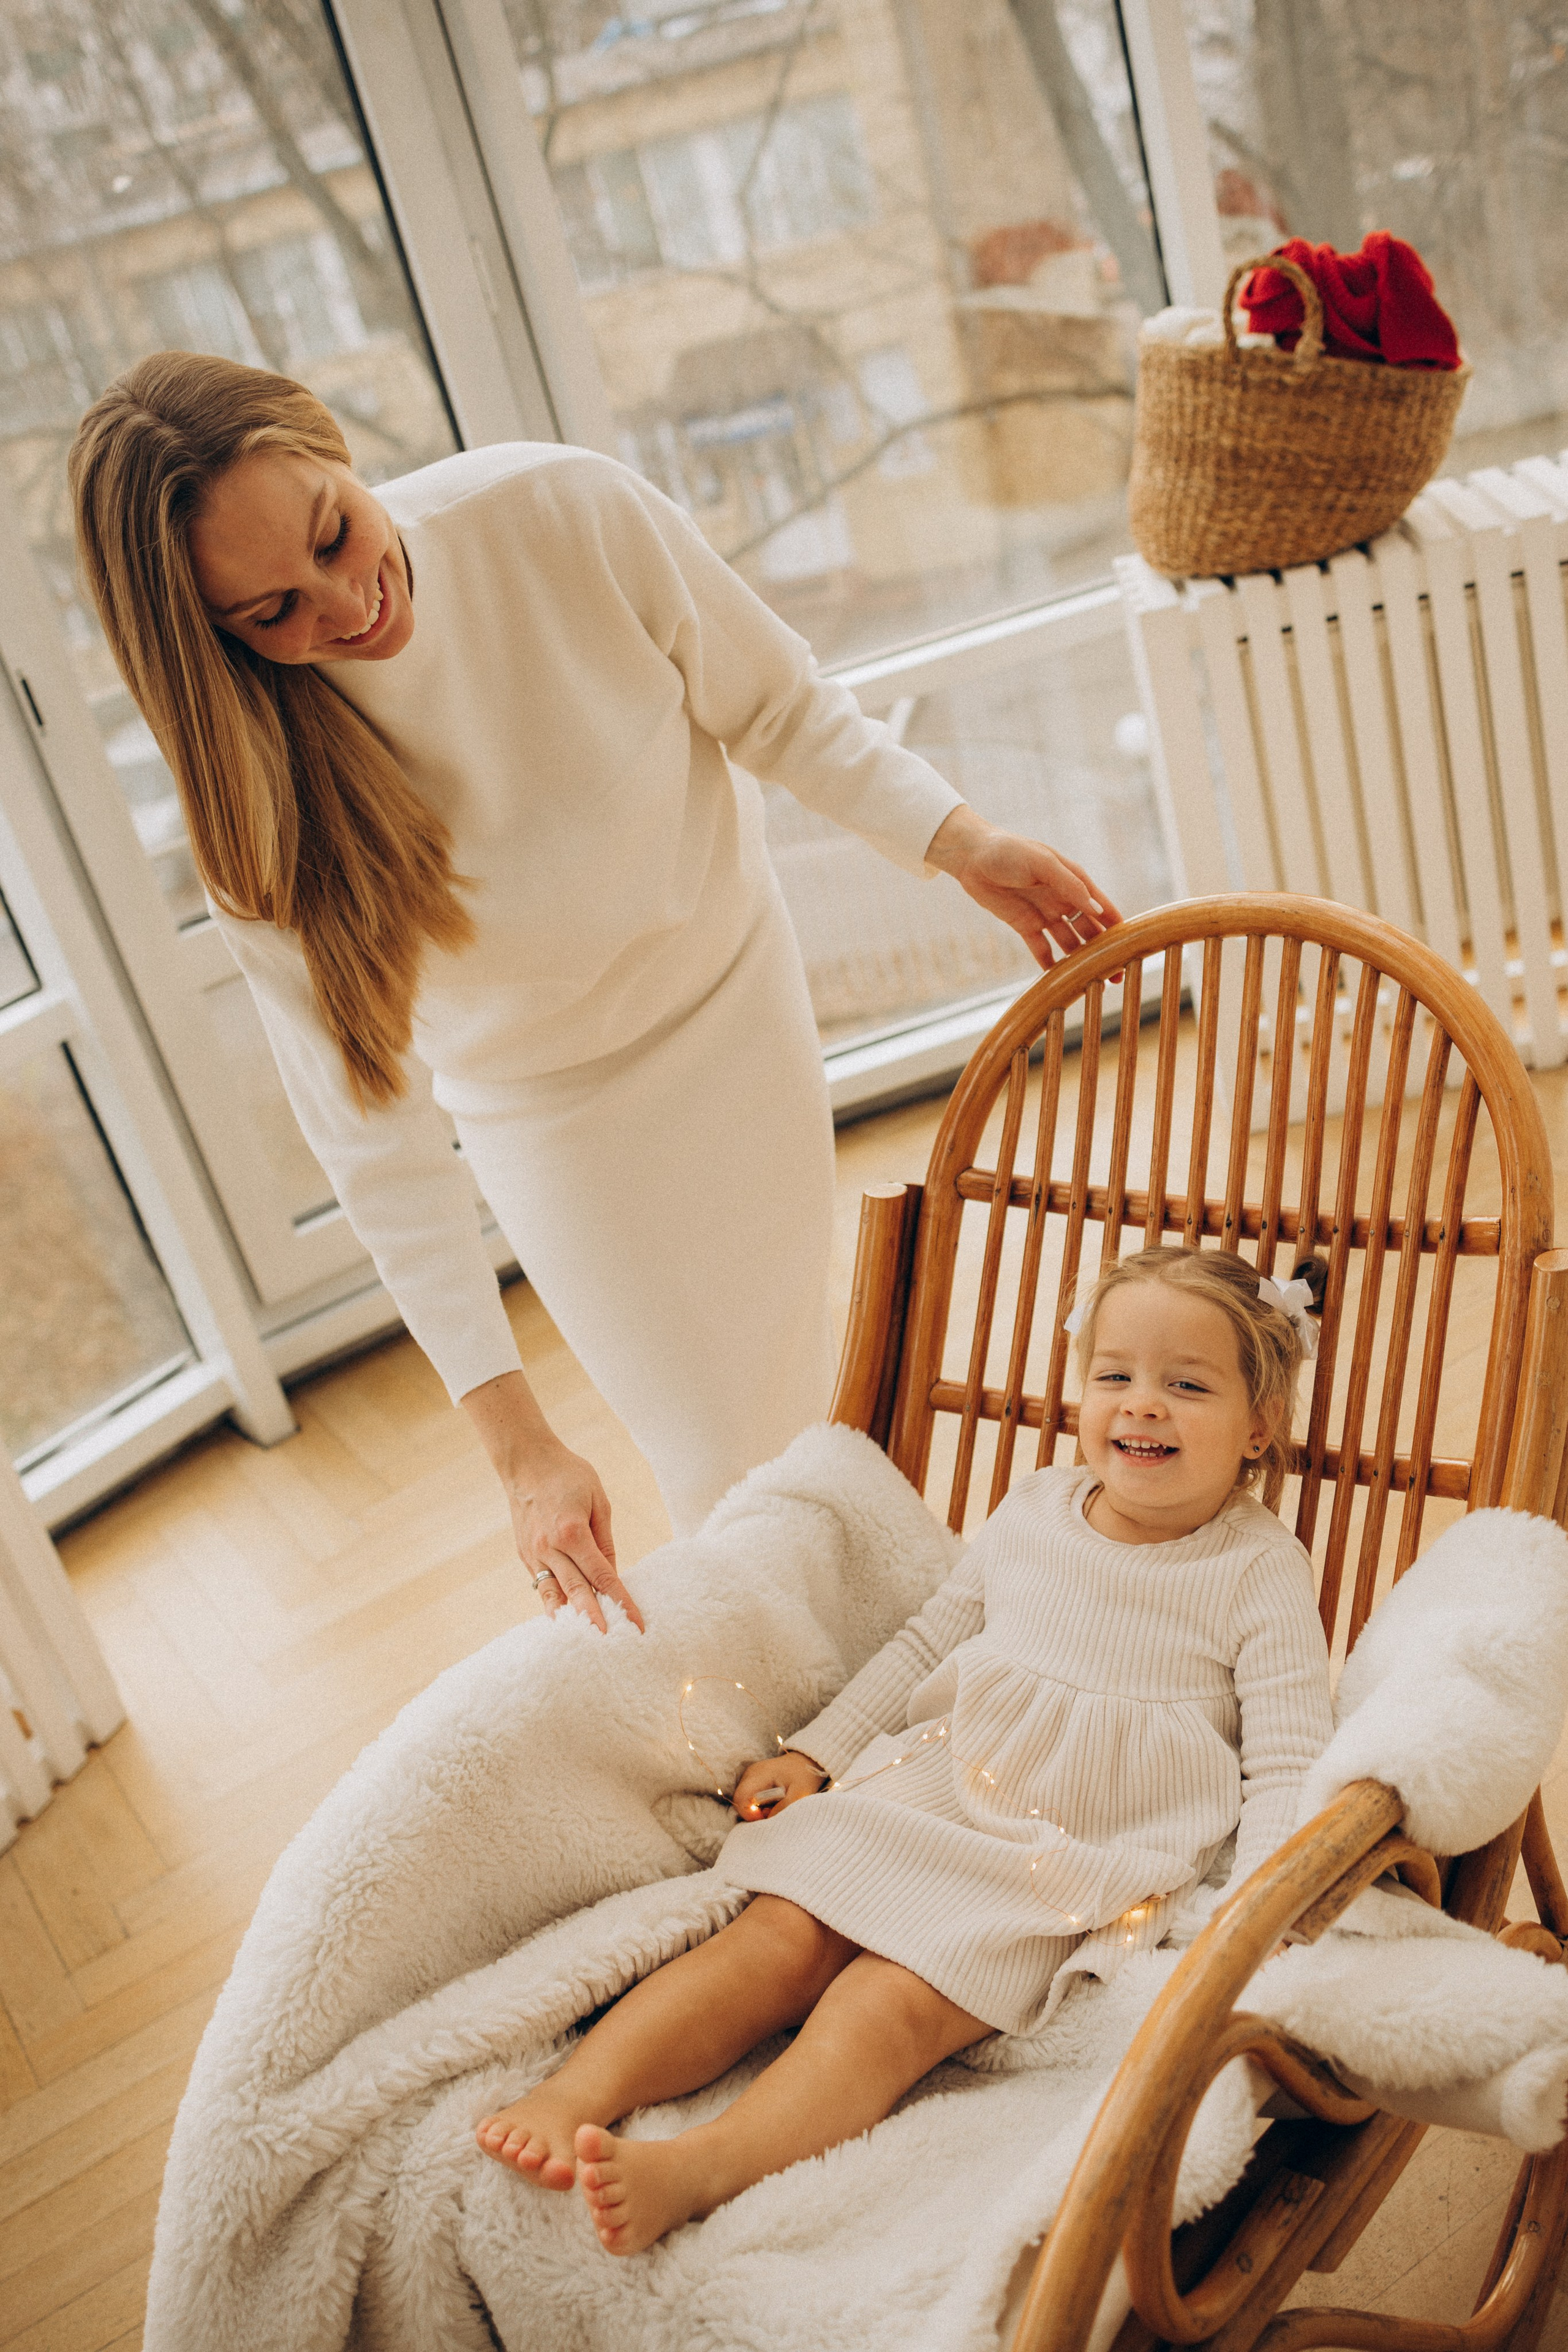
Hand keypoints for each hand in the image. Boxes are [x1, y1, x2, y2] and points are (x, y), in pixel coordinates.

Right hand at [505, 1443, 644, 1632]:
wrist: (526, 1463)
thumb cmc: (568, 1476)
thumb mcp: (598, 1501)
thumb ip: (605, 1541)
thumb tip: (612, 1575)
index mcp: (573, 1533)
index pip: (602, 1577)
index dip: (620, 1602)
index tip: (635, 1623)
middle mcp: (550, 1548)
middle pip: (576, 1593)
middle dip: (595, 1621)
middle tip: (610, 1646)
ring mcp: (533, 1554)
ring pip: (553, 1596)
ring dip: (569, 1621)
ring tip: (583, 1645)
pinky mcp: (525, 1556)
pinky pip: (542, 1586)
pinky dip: (554, 1604)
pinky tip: (565, 1620)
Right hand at [732, 1751, 825, 1818]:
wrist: (806, 1761)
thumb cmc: (804, 1775)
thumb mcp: (800, 1793)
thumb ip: (784, 1808)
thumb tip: (768, 1819)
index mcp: (760, 1774)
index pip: (741, 1797)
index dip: (749, 1813)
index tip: (766, 1817)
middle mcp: (751, 1773)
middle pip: (739, 1800)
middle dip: (753, 1812)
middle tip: (772, 1812)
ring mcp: (750, 1774)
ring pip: (743, 1799)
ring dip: (756, 1808)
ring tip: (774, 1806)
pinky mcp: (753, 1778)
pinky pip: (748, 1796)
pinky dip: (758, 1803)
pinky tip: (772, 1801)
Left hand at [925, 806, 1122, 968]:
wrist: (971, 857)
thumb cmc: (1010, 851)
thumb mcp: (1043, 863)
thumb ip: (1070, 886)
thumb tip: (1097, 911)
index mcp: (1073, 881)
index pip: (1102, 907)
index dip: (1117, 926)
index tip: (1132, 947)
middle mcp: (1063, 899)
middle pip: (1090, 929)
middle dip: (1103, 951)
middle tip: (1116, 976)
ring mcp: (1045, 914)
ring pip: (1070, 942)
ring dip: (1081, 961)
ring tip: (1094, 984)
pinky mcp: (1025, 925)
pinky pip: (1042, 949)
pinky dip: (1052, 966)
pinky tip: (1061, 983)